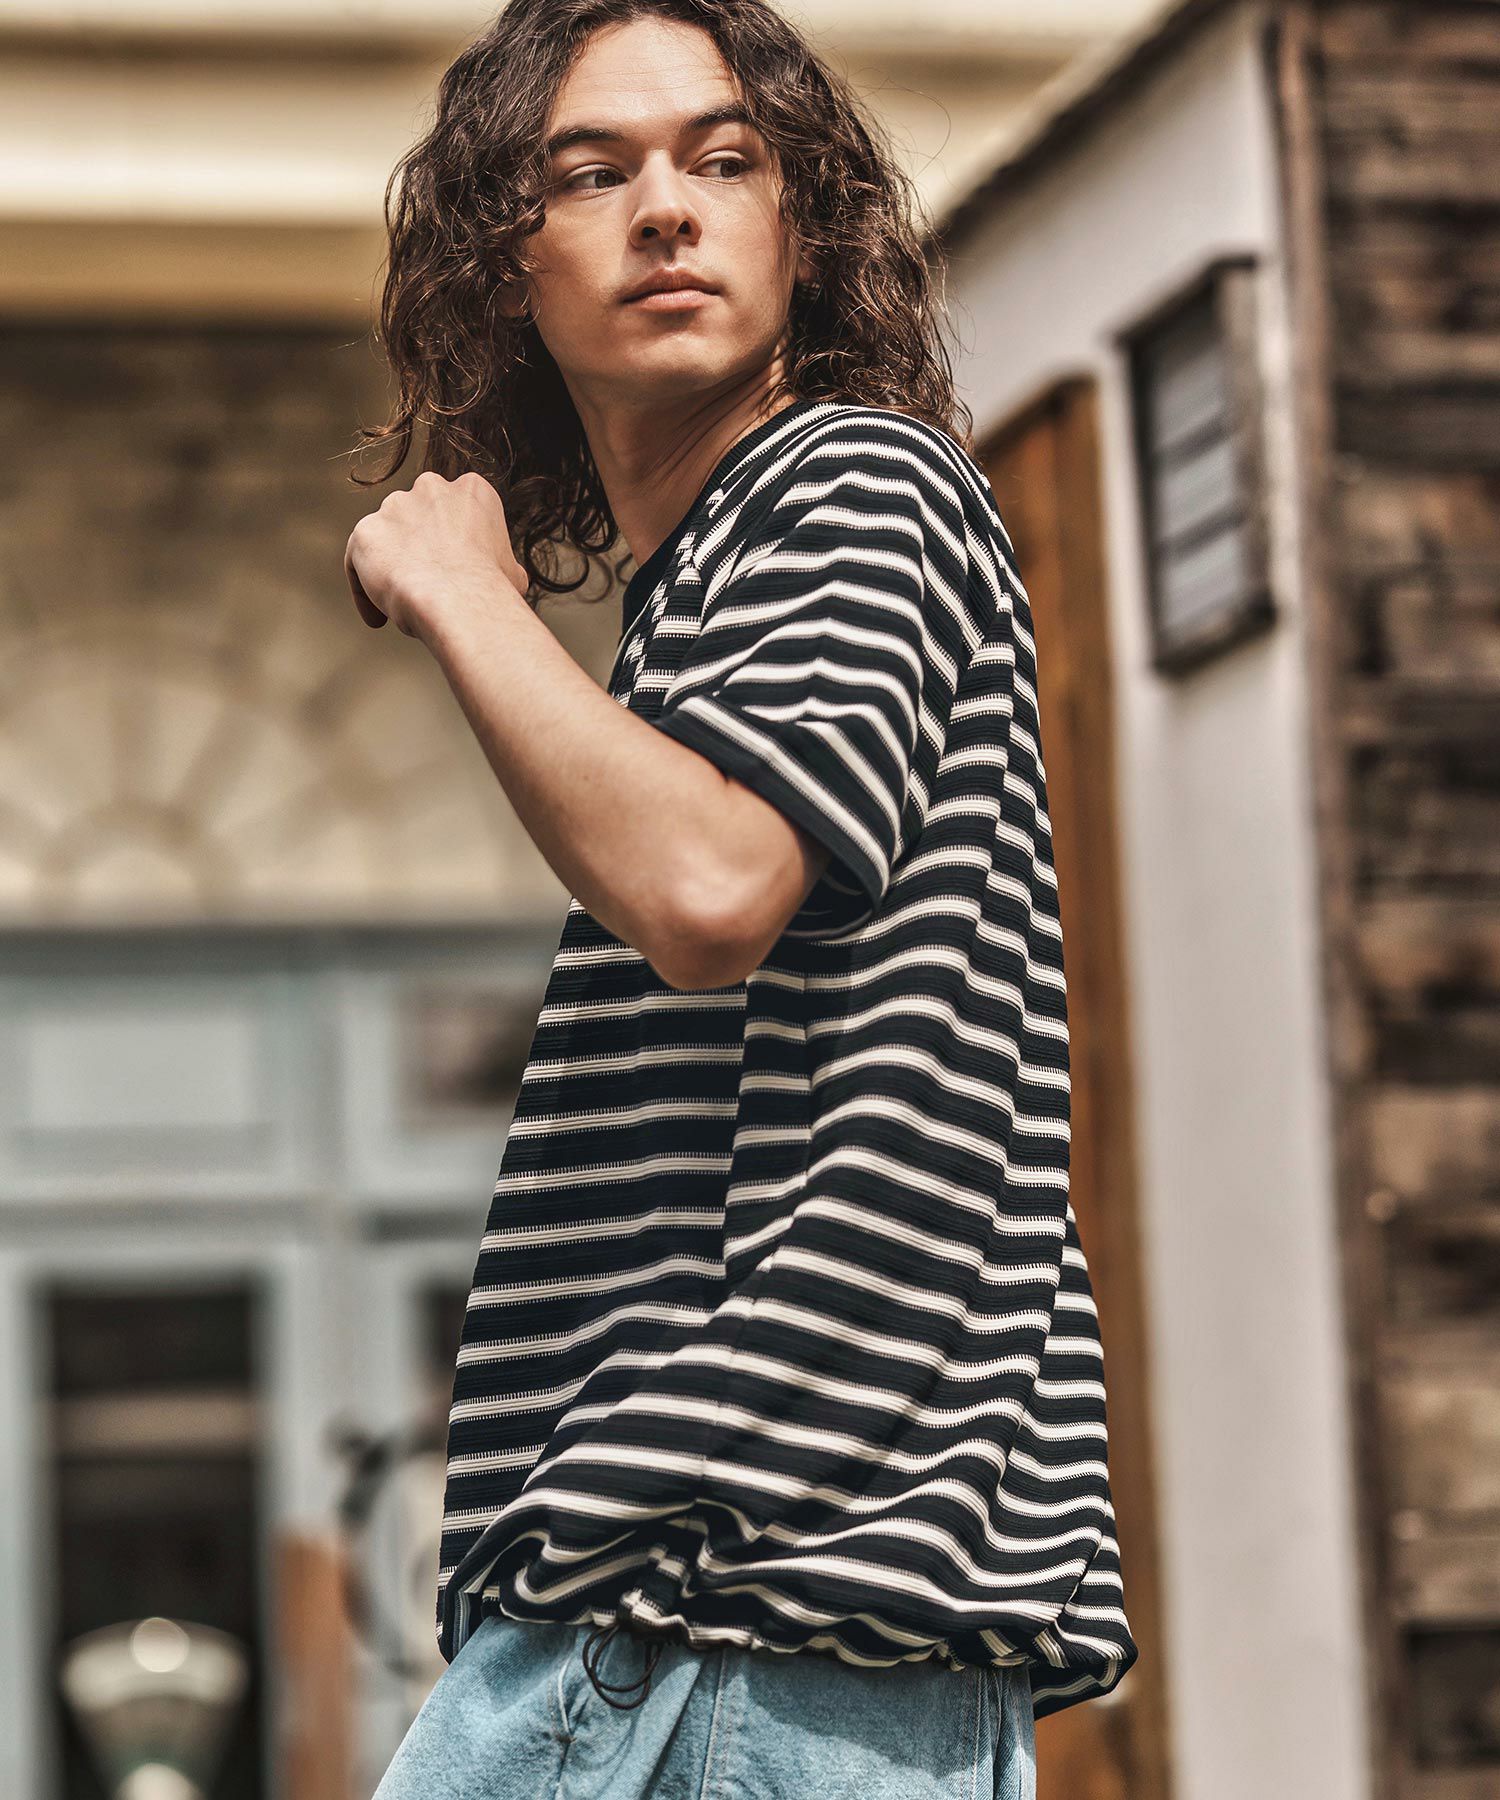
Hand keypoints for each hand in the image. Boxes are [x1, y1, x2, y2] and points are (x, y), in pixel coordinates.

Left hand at [343, 470, 529, 638]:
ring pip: (387, 542)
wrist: (460, 599)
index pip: (456, 516)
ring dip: (392, 570)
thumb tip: (508, 576)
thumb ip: (499, 562)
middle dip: (419, 552)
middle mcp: (431, 487)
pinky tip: (380, 619)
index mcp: (473, 491)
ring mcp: (394, 506)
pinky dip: (366, 592)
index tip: (454, 577)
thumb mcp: (512, 572)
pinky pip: (359, 564)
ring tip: (401, 608)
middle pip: (418, 522)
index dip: (454, 549)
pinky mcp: (365, 532)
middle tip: (426, 589)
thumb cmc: (493, 591)